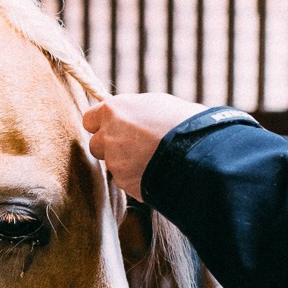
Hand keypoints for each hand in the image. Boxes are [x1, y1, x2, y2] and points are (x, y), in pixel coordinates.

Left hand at [81, 94, 207, 201]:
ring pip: (112, 165)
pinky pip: (126, 180)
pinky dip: (136, 178)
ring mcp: (114, 162)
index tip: (113, 127)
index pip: (89, 119)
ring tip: (151, 159)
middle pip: (96, 145)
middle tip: (133, 146)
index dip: (101, 124)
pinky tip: (156, 171)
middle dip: (110, 147)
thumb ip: (133, 112)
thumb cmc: (182, 121)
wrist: (197, 152)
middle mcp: (107, 136)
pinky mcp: (125, 183)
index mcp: (113, 111)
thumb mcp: (157, 104)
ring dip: (125, 164)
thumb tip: (128, 116)